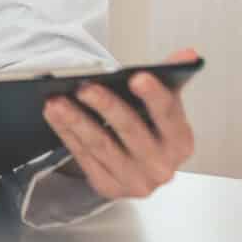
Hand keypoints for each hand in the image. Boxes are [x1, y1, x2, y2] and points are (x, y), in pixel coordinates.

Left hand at [43, 47, 200, 199]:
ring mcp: (135, 180)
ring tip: (57, 100)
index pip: (169, 116)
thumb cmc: (150, 131)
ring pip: (101, 146)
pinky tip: (54, 115)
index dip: (154, 96)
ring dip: (76, 121)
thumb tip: (187, 54)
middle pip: (131, 131)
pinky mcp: (109, 187)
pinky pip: (83, 157)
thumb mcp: (163, 106)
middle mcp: (161, 166)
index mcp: (180, 142)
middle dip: (106, 107)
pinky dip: (66, 134)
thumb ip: (171, 77)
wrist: (139, 168)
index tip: (138, 77)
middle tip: (84, 87)